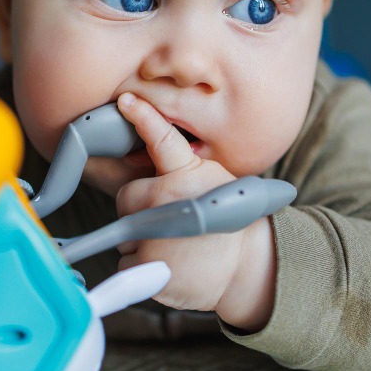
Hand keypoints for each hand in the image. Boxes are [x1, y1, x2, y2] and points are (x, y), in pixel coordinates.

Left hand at [114, 93, 275, 329]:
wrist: (247, 265)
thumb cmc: (228, 220)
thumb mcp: (213, 179)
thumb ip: (180, 166)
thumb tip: (149, 143)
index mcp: (186, 176)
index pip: (162, 138)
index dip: (143, 116)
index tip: (127, 100)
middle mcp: (166, 202)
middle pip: (125, 197)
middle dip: (139, 207)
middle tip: (168, 218)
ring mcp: (153, 238)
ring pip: (124, 233)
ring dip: (140, 238)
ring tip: (173, 243)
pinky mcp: (146, 269)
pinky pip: (125, 262)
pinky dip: (140, 266)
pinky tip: (167, 264)